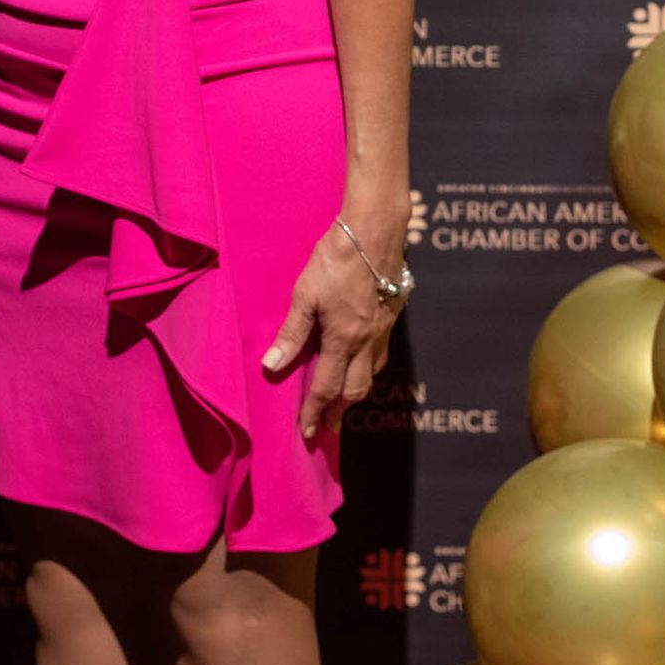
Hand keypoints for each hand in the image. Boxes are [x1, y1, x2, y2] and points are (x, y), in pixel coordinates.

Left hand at [262, 223, 399, 443]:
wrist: (375, 233)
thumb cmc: (336, 260)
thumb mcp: (305, 294)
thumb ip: (292, 333)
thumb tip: (273, 366)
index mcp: (343, 339)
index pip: (327, 387)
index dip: (315, 412)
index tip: (307, 432)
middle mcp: (367, 342)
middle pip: (355, 390)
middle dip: (340, 411)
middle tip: (327, 425)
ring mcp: (383, 331)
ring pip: (371, 374)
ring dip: (355, 392)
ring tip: (342, 399)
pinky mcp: (392, 316)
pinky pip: (381, 355)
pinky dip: (368, 369)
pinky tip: (360, 363)